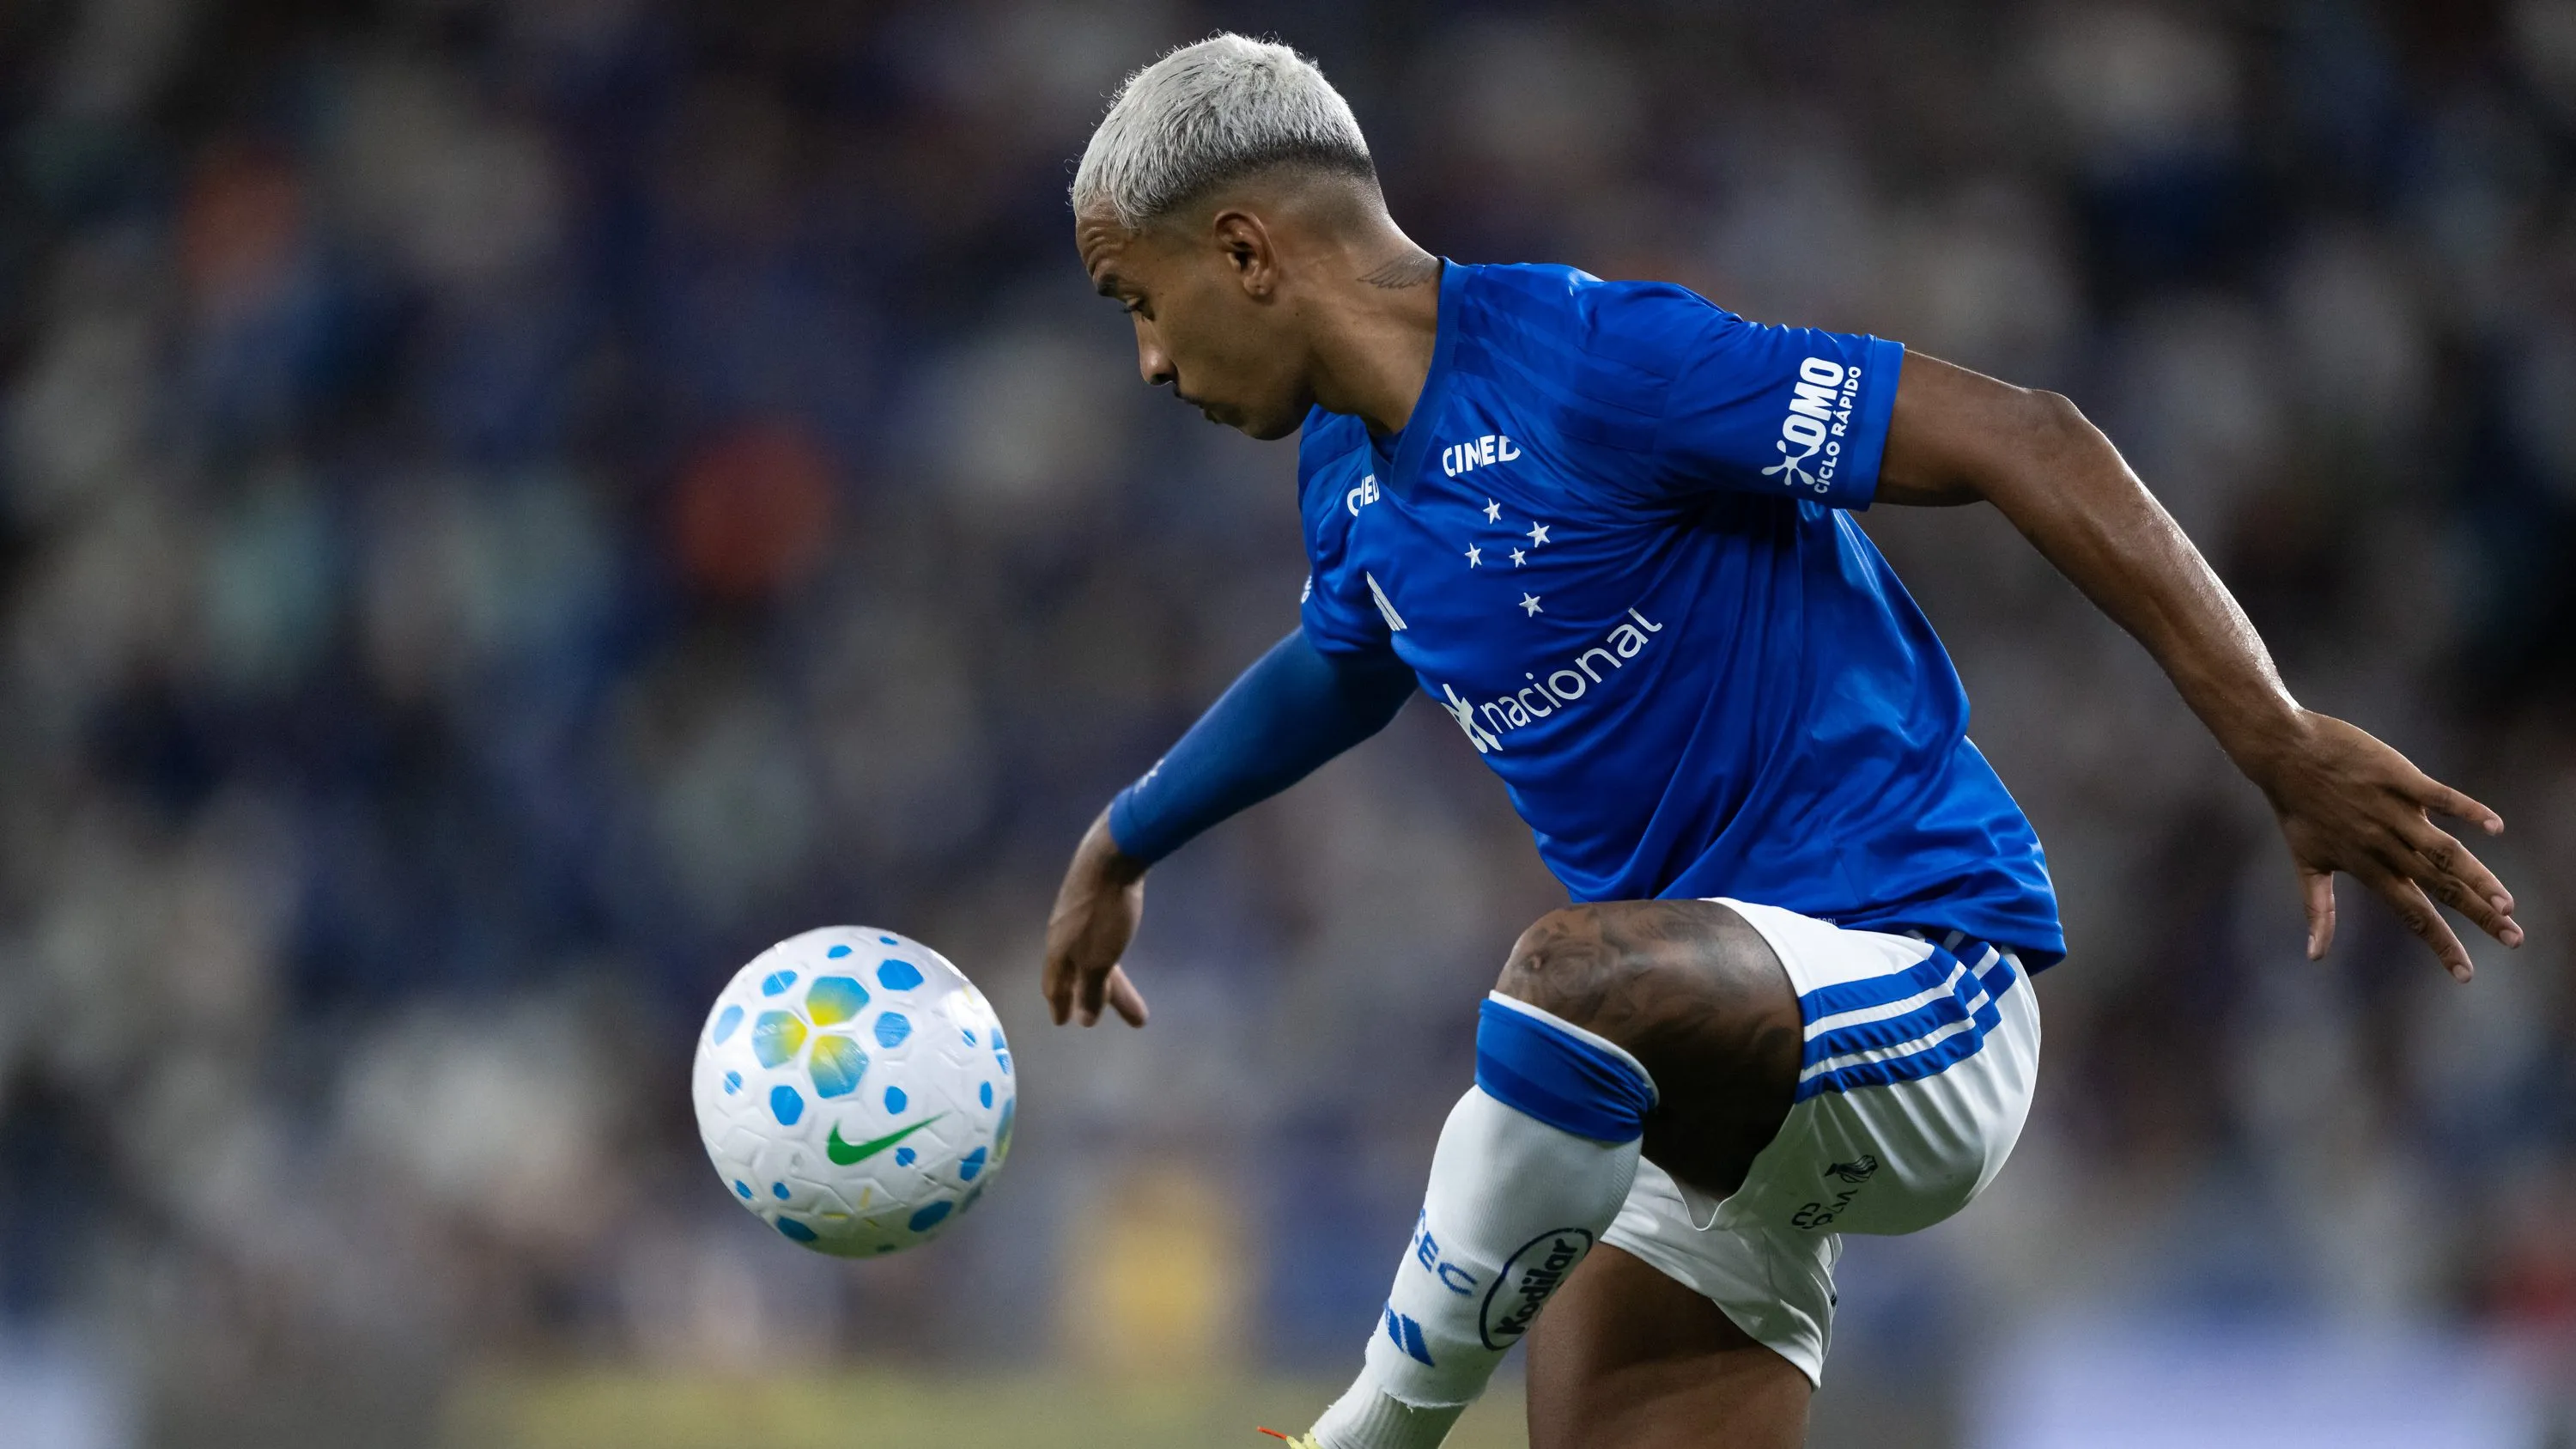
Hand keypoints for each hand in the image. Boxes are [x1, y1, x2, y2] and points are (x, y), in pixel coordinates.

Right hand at [1041, 809, 1152, 1026]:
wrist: (1112, 854)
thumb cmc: (1103, 912)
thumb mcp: (1099, 959)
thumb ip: (1090, 990)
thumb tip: (1084, 1021)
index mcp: (1059, 950)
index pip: (1055, 985)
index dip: (1060, 1005)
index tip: (1061, 1021)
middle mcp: (1064, 932)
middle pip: (1081, 973)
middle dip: (1101, 998)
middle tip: (1130, 1018)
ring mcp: (1079, 913)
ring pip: (1093, 953)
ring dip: (1112, 978)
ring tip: (1124, 991)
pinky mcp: (1096, 897)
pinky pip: (1100, 934)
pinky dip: (1108, 951)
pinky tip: (1115, 944)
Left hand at [2245, 711, 2522, 980]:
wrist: (2282, 752)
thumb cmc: (2296, 808)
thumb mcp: (2306, 863)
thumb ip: (2319, 910)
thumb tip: (2314, 957)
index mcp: (2366, 867)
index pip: (2411, 914)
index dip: (2439, 945)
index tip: (2466, 975)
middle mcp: (2383, 844)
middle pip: (2439, 887)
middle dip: (2478, 916)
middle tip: (2514, 939)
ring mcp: (2392, 810)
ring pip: (2443, 850)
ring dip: (2477, 876)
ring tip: (2506, 902)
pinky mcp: (2398, 777)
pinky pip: (2439, 795)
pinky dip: (2468, 810)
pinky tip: (2495, 827)